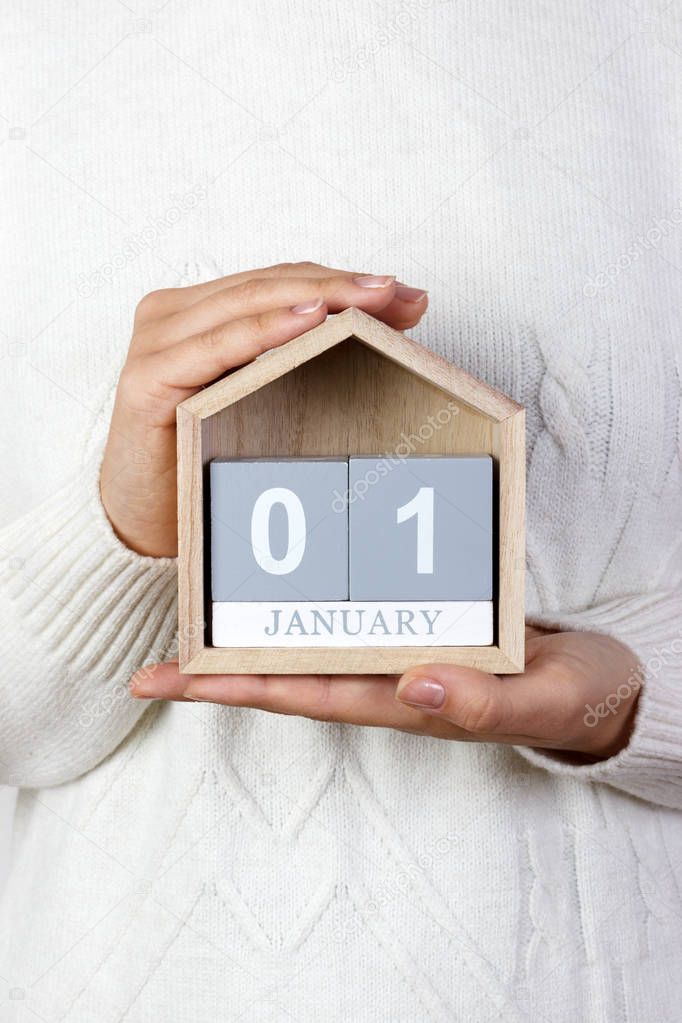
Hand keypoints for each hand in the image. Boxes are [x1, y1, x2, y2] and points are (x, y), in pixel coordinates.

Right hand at [101, 263, 427, 556]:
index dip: (342, 280)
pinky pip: (217, 345)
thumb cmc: (204, 457)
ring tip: (368, 298)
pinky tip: (309, 319)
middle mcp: (174, 313)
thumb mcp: (264, 396)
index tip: (406, 294)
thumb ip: (305, 353)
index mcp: (201, 310)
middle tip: (399, 294)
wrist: (144, 517)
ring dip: (316, 297)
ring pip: (247, 303)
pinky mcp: (148, 376)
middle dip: (341, 286)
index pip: (281, 280)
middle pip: (270, 285)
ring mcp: (158, 340)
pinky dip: (265, 330)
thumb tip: (394, 320)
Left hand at [130, 628, 641, 759]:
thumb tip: (411, 682)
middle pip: (289, 675)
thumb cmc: (573, 696)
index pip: (304, 693)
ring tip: (195, 616)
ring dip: (252, 636)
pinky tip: (283, 580)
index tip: (167, 683)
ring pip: (311, 645)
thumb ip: (482, 699)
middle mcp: (389, 679)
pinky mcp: (418, 626)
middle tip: (149, 667)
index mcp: (405, 699)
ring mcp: (400, 655)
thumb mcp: (542, 698)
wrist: (602, 684)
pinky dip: (308, 603)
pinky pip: (351, 616)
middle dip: (218, 672)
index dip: (233, 688)